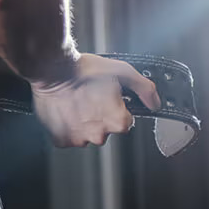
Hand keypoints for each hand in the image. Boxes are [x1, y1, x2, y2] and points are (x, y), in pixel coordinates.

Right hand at [29, 53, 160, 147]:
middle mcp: (100, 134)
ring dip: (82, 123)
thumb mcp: (121, 70)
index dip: (115, 107)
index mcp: (117, 121)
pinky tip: (65, 111)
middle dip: (98, 116)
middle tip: (88, 98)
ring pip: (86, 134)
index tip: (105, 97)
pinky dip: (66, 128)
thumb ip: (144, 88)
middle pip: (105, 129)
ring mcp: (79, 138)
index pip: (124, 121)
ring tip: (75, 103)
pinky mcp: (61, 139)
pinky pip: (67, 138)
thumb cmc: (83, 70)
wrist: (52, 69)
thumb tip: (155, 103)